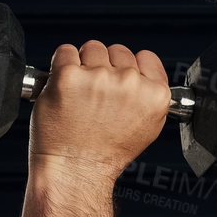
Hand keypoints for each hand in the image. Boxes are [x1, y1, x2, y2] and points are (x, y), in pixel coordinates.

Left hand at [27, 40, 172, 182]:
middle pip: (117, 51)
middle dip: (106, 66)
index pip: (146, 57)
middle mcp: (130, 83)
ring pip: (91, 48)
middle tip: (97, 94)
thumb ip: (151, 95)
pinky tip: (66, 88)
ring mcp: (98, 78)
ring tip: (81, 92)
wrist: (76, 168)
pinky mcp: (68, 76)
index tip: (120, 81)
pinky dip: (61, 66)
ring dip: (84, 64)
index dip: (131, 68)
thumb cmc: (107, 153)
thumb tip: (143, 72)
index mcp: (154, 94)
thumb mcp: (149, 127)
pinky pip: (64, 52)